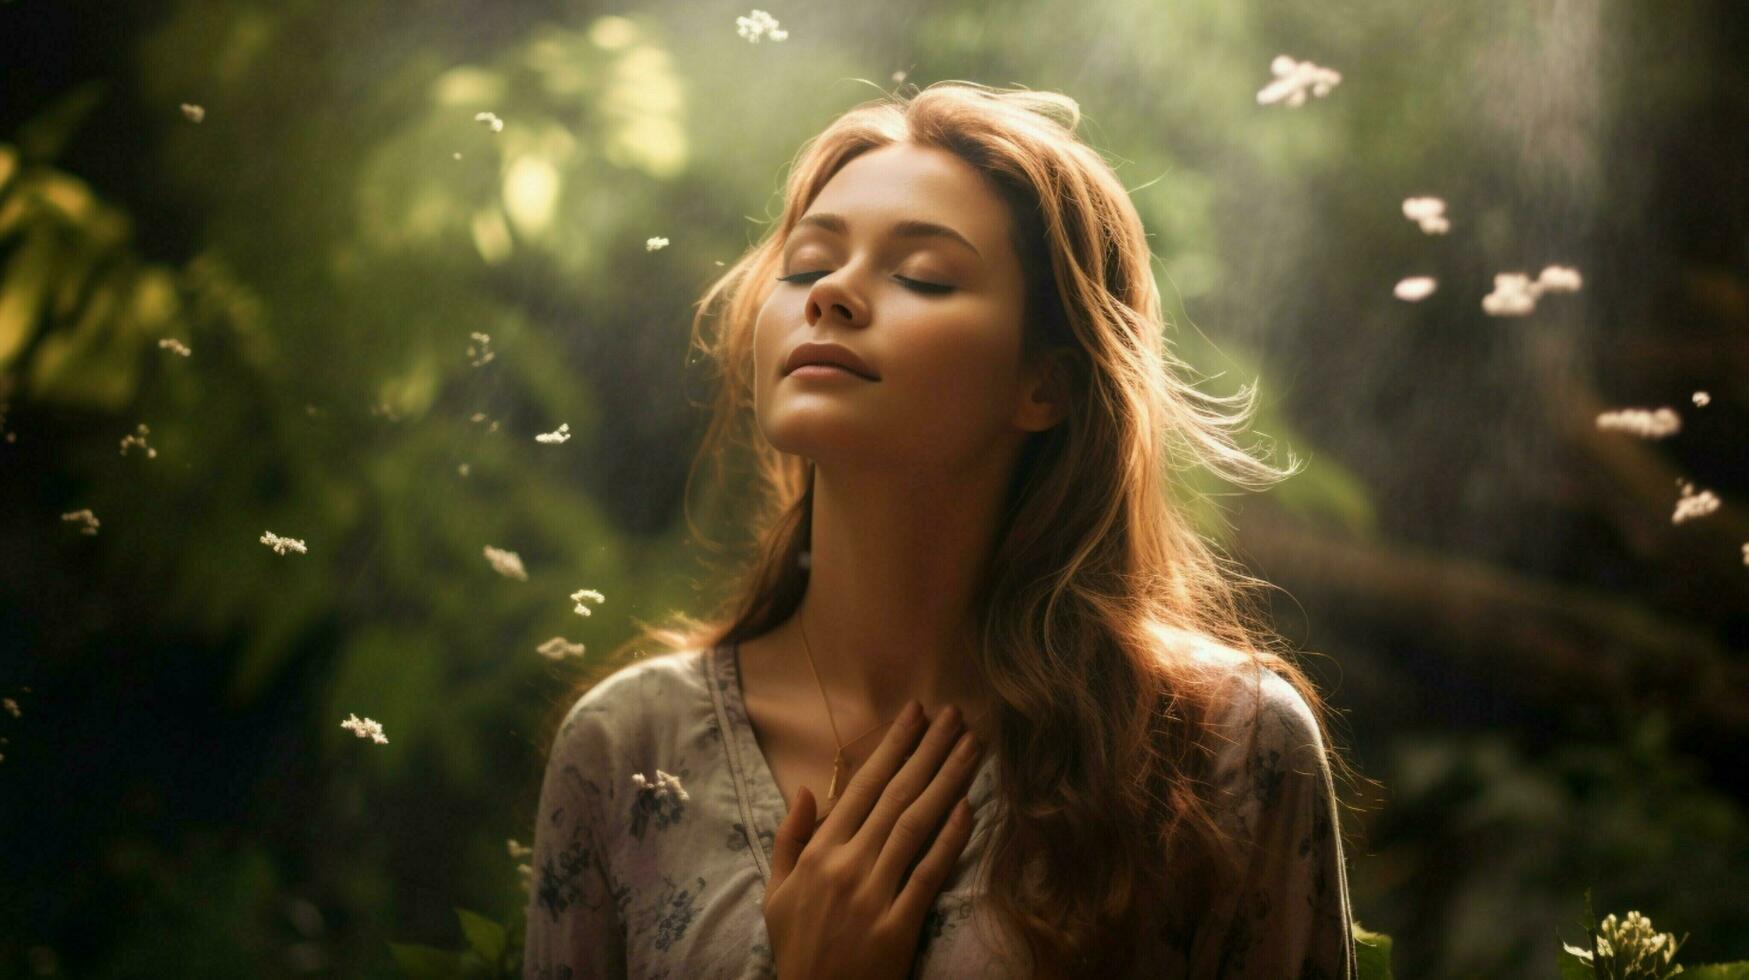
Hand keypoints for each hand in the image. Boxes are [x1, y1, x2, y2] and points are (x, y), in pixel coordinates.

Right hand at [762, 700, 983, 979]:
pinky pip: (929, 874)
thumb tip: (806, 790)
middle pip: (896, 796)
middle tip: (955, 714)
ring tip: (972, 746)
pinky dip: (950, 839)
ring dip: (948, 780)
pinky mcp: (899, 926)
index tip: (915, 714)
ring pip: (916, 825)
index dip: (891, 747)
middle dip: (928, 750)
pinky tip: (969, 808)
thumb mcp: (776, 894)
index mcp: (819, 854)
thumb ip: (789, 839)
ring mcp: (874, 896)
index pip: (861, 787)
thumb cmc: (798, 948)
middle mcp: (847, 866)